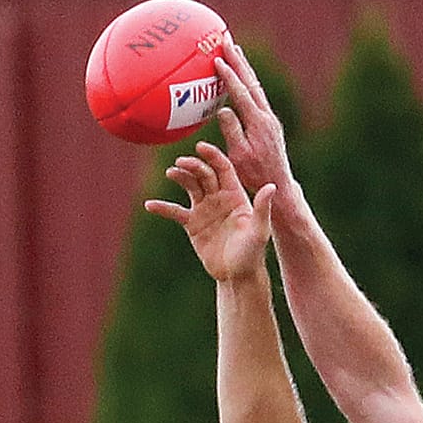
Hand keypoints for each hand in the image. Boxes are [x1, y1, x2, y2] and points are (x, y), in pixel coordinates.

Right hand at [145, 143, 273, 281]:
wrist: (237, 275)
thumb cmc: (252, 253)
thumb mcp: (259, 230)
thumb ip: (263, 207)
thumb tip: (272, 186)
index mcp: (235, 194)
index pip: (223, 168)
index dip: (212, 156)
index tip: (201, 147)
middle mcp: (218, 197)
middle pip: (204, 174)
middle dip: (193, 166)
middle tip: (182, 162)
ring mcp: (204, 209)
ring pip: (189, 186)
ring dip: (180, 177)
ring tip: (171, 173)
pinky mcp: (192, 224)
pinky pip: (175, 211)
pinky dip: (163, 208)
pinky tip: (150, 205)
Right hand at [212, 40, 296, 199]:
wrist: (278, 185)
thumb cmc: (255, 176)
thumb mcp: (239, 156)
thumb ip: (232, 131)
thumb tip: (224, 108)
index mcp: (258, 123)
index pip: (241, 92)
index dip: (229, 75)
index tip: (217, 59)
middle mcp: (266, 117)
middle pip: (251, 82)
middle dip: (238, 60)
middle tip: (226, 40)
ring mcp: (269, 119)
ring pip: (255, 86)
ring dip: (244, 68)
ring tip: (234, 51)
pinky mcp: (269, 123)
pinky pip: (256, 96)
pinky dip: (247, 82)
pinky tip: (241, 78)